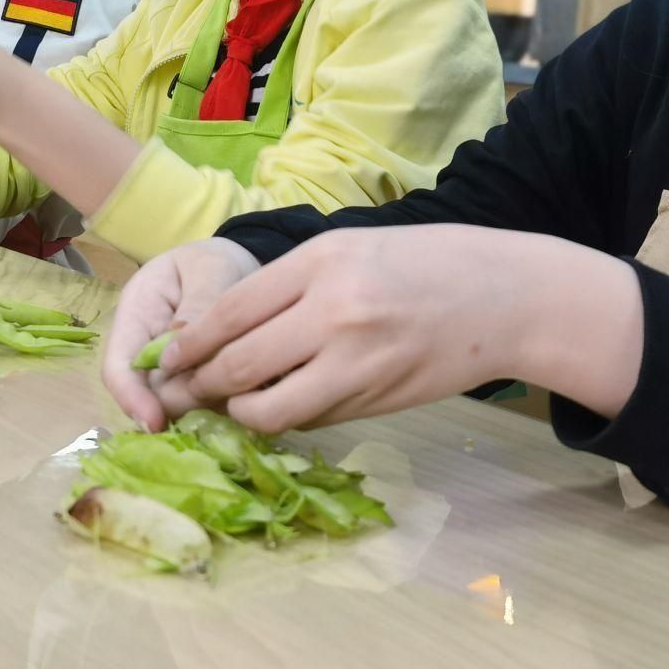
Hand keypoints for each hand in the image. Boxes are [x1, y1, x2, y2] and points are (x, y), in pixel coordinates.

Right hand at [102, 238, 262, 428]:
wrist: (241, 262)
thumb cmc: (216, 261)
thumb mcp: (209, 269)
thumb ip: (199, 304)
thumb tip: (182, 344)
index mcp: (136, 316)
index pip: (119, 369)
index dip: (131, 399)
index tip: (155, 422)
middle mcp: (149, 353)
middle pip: (153, 396)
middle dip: (185, 401)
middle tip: (230, 389)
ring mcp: (175, 372)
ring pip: (185, 405)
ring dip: (212, 401)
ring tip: (251, 378)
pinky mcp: (202, 384)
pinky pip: (210, 405)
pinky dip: (230, 401)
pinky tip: (256, 387)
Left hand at [146, 225, 643, 434]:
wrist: (504, 297)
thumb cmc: (425, 263)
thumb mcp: (353, 250)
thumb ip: (291, 286)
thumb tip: (224, 333)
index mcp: (322, 262)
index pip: (230, 312)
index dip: (188, 344)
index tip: (164, 359)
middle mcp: (334, 311)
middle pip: (238, 364)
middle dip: (198, 386)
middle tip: (177, 395)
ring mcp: (356, 361)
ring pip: (268, 407)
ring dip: (239, 413)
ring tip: (229, 407)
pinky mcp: (375, 399)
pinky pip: (311, 418)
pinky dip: (287, 418)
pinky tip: (281, 407)